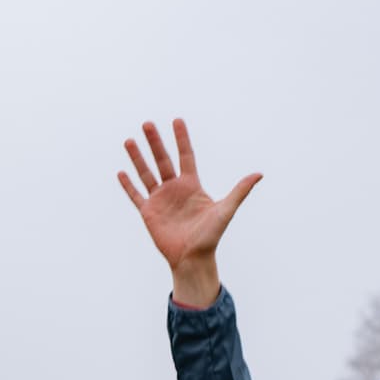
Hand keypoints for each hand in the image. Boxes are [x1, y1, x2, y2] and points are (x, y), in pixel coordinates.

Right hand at [117, 119, 260, 307]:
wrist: (193, 258)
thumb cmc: (211, 236)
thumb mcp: (226, 210)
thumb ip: (239, 191)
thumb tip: (259, 175)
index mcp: (191, 185)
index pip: (185, 156)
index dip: (181, 139)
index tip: (177, 120)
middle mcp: (174, 189)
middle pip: (163, 160)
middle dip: (155, 142)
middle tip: (147, 124)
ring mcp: (160, 200)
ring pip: (146, 173)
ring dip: (137, 158)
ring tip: (129, 141)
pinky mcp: (148, 213)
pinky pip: (136, 195)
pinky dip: (128, 185)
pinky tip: (121, 172)